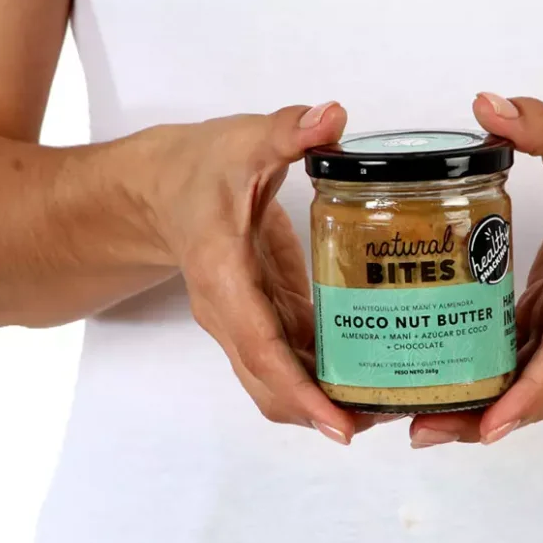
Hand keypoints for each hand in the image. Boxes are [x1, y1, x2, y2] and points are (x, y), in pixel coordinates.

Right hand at [133, 102, 374, 444]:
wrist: (157, 187)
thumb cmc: (196, 168)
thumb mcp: (242, 141)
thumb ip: (288, 131)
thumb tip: (332, 117)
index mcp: (222, 276)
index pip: (261, 348)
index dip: (301, 390)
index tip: (339, 425)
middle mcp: (227, 312)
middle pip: (270, 383)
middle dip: (323, 411)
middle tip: (385, 416)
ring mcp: (240, 320)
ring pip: (276, 382)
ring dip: (323, 402)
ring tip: (385, 405)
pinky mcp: (257, 316)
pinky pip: (286, 360)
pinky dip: (320, 376)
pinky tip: (366, 375)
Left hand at [409, 94, 542, 447]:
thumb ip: (538, 122)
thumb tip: (485, 106)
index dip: (527, 391)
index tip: (491, 424)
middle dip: (489, 417)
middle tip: (425, 430)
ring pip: (536, 381)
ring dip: (486, 407)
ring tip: (425, 423)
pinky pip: (529, 358)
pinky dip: (493, 379)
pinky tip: (447, 384)